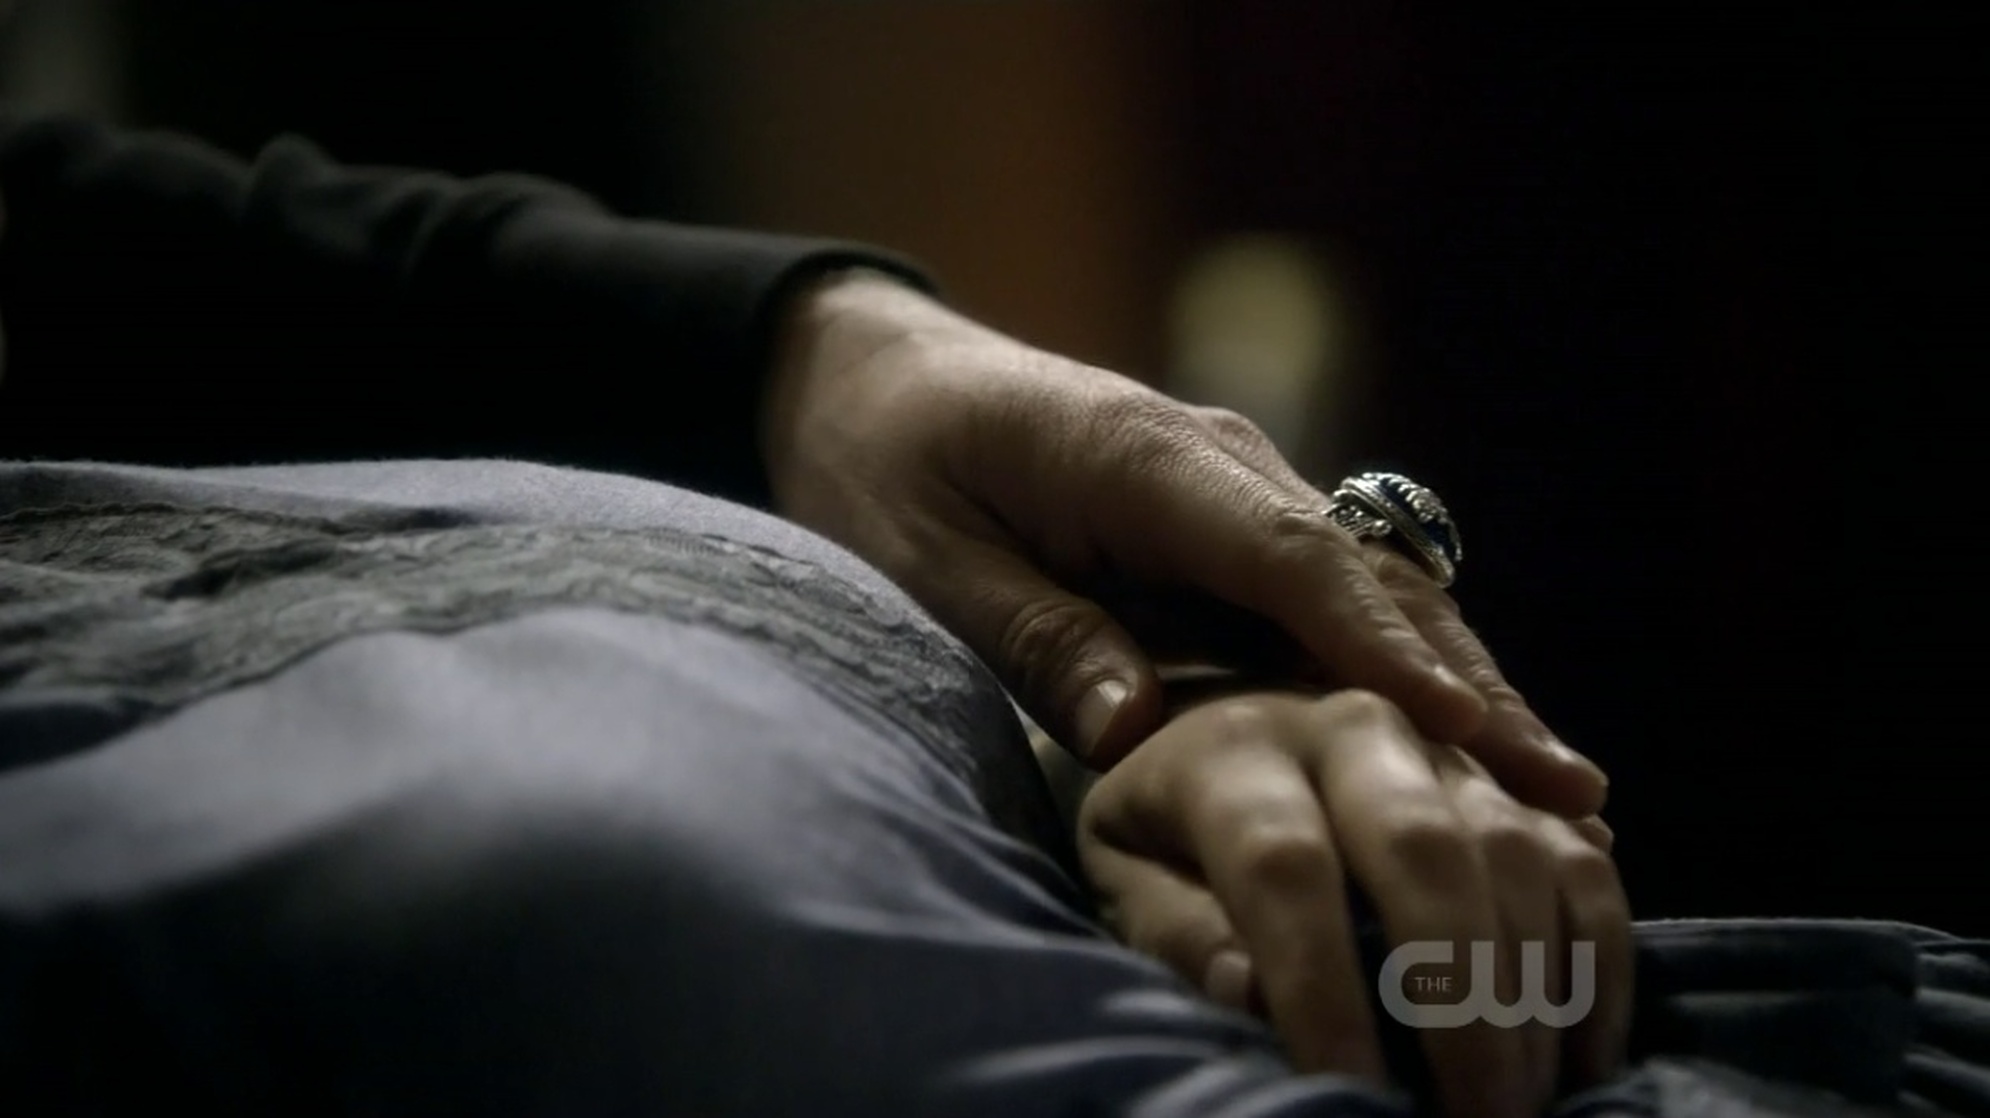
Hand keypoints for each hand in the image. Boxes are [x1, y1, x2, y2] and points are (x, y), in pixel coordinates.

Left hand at [761, 271, 1604, 816]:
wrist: (872, 379)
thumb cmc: (883, 470)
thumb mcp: (924, 565)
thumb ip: (1034, 638)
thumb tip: (1146, 731)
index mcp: (1142, 460)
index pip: (1291, 557)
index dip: (1382, 648)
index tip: (1467, 730)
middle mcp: (1217, 465)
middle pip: (1370, 576)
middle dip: (1469, 683)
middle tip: (1568, 791)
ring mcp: (1235, 490)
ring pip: (1376, 588)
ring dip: (1462, 681)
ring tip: (1557, 790)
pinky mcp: (1228, 527)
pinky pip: (1333, 600)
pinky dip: (1404, 668)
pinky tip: (1461, 747)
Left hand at [1077, 684, 1631, 1117]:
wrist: (1209, 684)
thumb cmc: (1160, 813)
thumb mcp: (1122, 863)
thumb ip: (1171, 923)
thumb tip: (1250, 994)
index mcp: (1232, 743)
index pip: (1282, 865)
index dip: (1320, 986)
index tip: (1345, 1088)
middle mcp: (1348, 719)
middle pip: (1422, 848)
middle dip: (1457, 999)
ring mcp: (1441, 737)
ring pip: (1514, 848)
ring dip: (1534, 990)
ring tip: (1526, 1104)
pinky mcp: (1504, 767)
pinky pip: (1574, 850)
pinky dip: (1593, 953)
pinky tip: (1584, 1050)